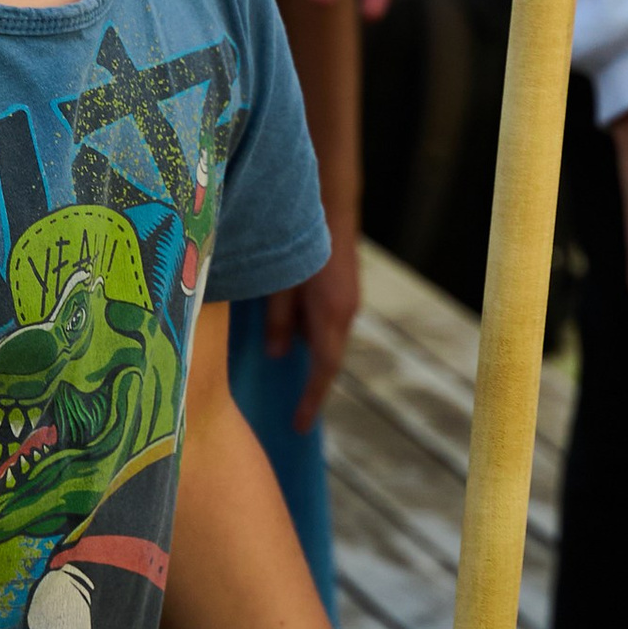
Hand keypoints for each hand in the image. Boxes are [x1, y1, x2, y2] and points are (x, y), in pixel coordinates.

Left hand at [261, 237, 359, 430]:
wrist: (331, 201)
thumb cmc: (299, 239)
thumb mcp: (281, 281)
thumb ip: (280, 319)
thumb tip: (279, 355)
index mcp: (331, 314)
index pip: (323, 370)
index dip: (310, 401)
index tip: (297, 427)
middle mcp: (346, 312)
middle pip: (327, 359)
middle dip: (310, 385)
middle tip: (290, 411)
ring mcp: (348, 301)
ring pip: (326, 340)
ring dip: (309, 356)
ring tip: (284, 373)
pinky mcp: (344, 291)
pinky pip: (327, 323)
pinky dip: (311, 335)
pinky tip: (290, 334)